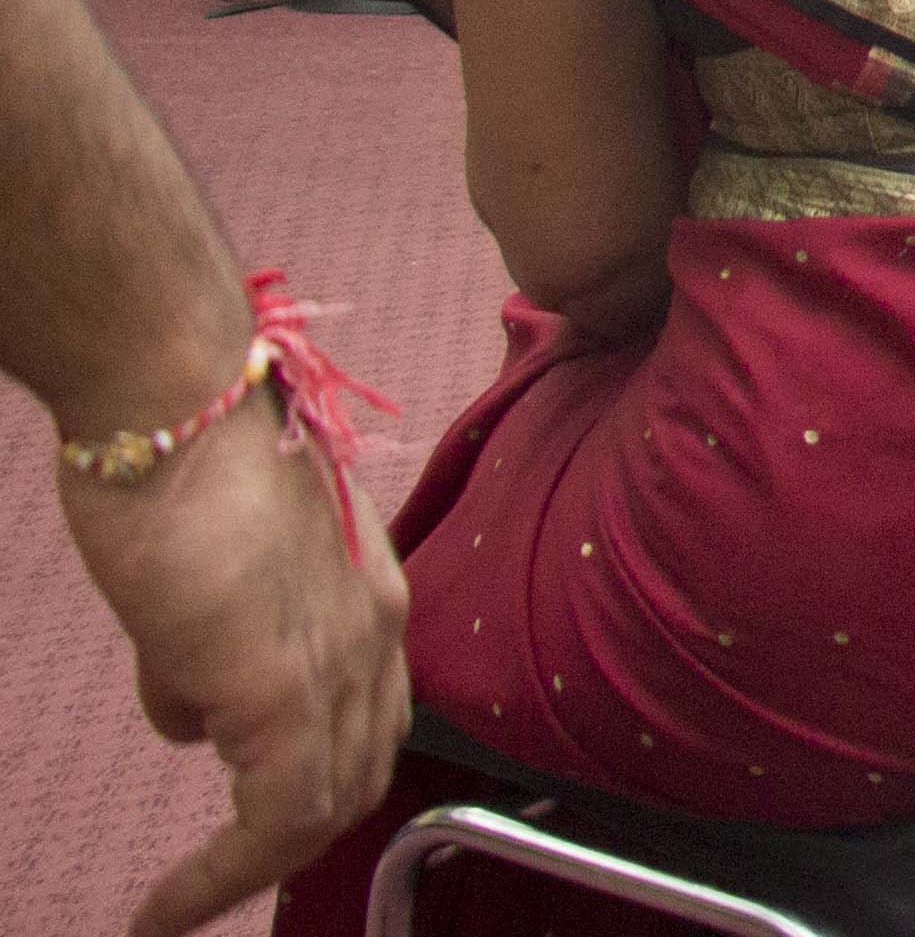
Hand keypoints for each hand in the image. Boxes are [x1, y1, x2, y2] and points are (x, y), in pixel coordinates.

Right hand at [59, 404, 410, 936]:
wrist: (176, 400)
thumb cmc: (181, 461)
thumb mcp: (212, 577)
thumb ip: (210, 651)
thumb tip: (189, 709)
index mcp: (371, 596)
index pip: (371, 718)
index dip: (320, 784)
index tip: (254, 837)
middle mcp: (377, 630)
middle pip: (361, 770)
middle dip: (292, 838)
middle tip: (218, 879)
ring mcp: (337, 659)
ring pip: (324, 806)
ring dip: (251, 870)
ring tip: (182, 905)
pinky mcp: (281, 686)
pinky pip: (275, 819)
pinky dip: (222, 877)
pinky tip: (166, 908)